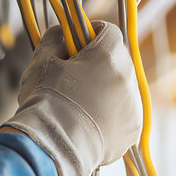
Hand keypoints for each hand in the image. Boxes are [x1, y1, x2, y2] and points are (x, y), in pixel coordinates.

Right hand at [0, 21, 142, 175]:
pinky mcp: (132, 130)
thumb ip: (52, 39)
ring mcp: (133, 105)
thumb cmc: (46, 101)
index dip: (90, 34)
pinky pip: (123, 115)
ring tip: (78, 106)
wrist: (53, 145)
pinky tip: (88, 124)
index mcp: (108, 54)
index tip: (76, 44)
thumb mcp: (41, 62)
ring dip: (105, 91)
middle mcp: (128, 77)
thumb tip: (59, 31)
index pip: (108, 30)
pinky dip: (110, 116)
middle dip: (98, 65)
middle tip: (73, 78)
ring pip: (120, 88)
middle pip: (116, 60)